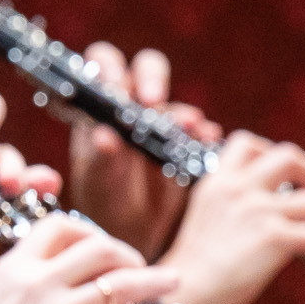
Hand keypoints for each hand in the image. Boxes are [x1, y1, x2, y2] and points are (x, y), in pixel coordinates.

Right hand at [0, 212, 203, 303]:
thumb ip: (27, 291)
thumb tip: (65, 292)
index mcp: (14, 268)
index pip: (61, 226)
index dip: (90, 232)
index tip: (102, 247)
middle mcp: (38, 284)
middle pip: (99, 247)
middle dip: (128, 255)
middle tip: (140, 270)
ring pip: (122, 285)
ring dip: (155, 282)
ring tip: (173, 283)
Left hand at [65, 43, 218, 258]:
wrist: (133, 238)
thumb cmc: (104, 206)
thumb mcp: (96, 183)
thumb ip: (98, 158)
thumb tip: (104, 135)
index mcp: (98, 110)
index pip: (102, 65)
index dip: (109, 68)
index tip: (115, 87)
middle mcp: (130, 110)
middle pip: (145, 70)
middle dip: (151, 77)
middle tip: (152, 100)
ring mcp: (160, 126)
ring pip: (173, 102)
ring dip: (182, 112)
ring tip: (190, 126)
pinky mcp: (184, 146)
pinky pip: (198, 132)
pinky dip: (203, 134)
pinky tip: (208, 140)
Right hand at [162, 129, 304, 303]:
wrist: (179, 296)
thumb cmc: (187, 275)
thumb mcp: (206, 226)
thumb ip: (231, 212)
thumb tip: (267, 223)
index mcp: (216, 182)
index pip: (245, 144)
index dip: (269, 153)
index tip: (285, 173)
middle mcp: (237, 188)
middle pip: (287, 156)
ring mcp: (257, 210)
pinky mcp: (273, 237)